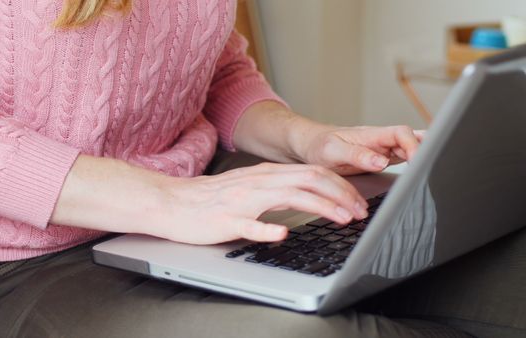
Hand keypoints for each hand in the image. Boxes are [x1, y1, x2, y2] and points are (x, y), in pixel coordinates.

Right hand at [52, 156, 367, 244]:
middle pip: (308, 180)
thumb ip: (278, 189)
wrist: (172, 202)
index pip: (312, 172)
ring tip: (340, 219)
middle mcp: (258, 182)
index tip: (358, 202)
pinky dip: (267, 228)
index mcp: (265, 174)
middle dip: (340, 195)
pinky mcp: (225, 219)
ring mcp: (242, 200)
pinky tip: (282, 234)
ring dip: (319, 206)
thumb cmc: (210, 199)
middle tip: (360, 212)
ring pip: (288, 196)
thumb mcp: (250, 187)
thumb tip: (310, 196)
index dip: (340, 186)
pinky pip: (248, 223)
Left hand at [300, 126, 423, 175]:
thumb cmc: (319, 145)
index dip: (414, 145)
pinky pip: (403, 158)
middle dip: (425, 151)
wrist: (310, 145)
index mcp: (370, 135)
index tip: (417, 162)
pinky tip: (420, 171)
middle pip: (412, 139)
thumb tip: (382, 161)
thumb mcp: (333, 151)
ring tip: (431, 172)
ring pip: (410, 148)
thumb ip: (357, 155)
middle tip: (430, 170)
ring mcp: (382, 149)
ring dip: (422, 157)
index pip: (402, 134)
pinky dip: (414, 163)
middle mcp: (380, 140)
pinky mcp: (381, 158)